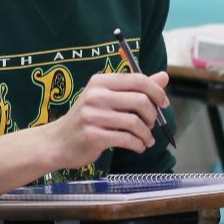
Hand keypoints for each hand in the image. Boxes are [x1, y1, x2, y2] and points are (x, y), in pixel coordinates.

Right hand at [44, 70, 170, 167]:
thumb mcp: (107, 98)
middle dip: (152, 115)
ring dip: (146, 134)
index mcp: (100, 81)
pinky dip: (138, 145)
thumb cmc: (86, 118)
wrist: (58, 141)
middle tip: (151, 124)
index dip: (156, 91)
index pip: (137, 79)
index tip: (163, 103)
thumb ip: (135, 88)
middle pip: (140, 100)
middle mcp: (96, 95)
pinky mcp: (94, 136)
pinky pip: (127, 139)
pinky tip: (138, 147)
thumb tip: (164, 77)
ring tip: (146, 139)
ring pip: (135, 122)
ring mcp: (93, 116)